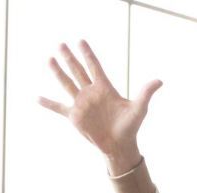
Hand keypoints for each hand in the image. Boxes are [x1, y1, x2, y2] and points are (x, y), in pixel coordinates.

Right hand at [38, 40, 161, 173]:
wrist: (120, 146)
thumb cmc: (130, 127)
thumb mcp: (139, 108)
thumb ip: (146, 93)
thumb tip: (159, 81)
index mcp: (105, 88)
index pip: (95, 66)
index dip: (88, 54)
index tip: (81, 41)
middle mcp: (91, 93)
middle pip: (78, 71)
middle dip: (70, 58)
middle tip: (61, 44)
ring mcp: (82, 104)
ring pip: (67, 84)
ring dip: (58, 72)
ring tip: (49, 59)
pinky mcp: (75, 117)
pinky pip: (58, 108)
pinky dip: (48, 104)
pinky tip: (37, 98)